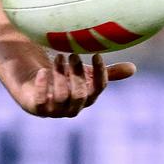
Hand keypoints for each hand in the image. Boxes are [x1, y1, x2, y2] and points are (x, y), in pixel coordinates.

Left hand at [17, 53, 136, 117]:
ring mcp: (53, 110)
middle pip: (80, 95)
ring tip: (58, 57)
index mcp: (86, 98)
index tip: (96, 53)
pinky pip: (40, 102)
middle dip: (77, 74)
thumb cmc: (60, 75)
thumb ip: (103, 72)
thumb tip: (134, 69)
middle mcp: (71, 107)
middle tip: (72, 54)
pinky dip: (42, 87)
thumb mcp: (82, 70)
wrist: (29, 76)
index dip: (99, 73)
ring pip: (61, 97)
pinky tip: (42, 71)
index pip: (98, 89)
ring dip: (61, 76)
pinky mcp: (35, 107)